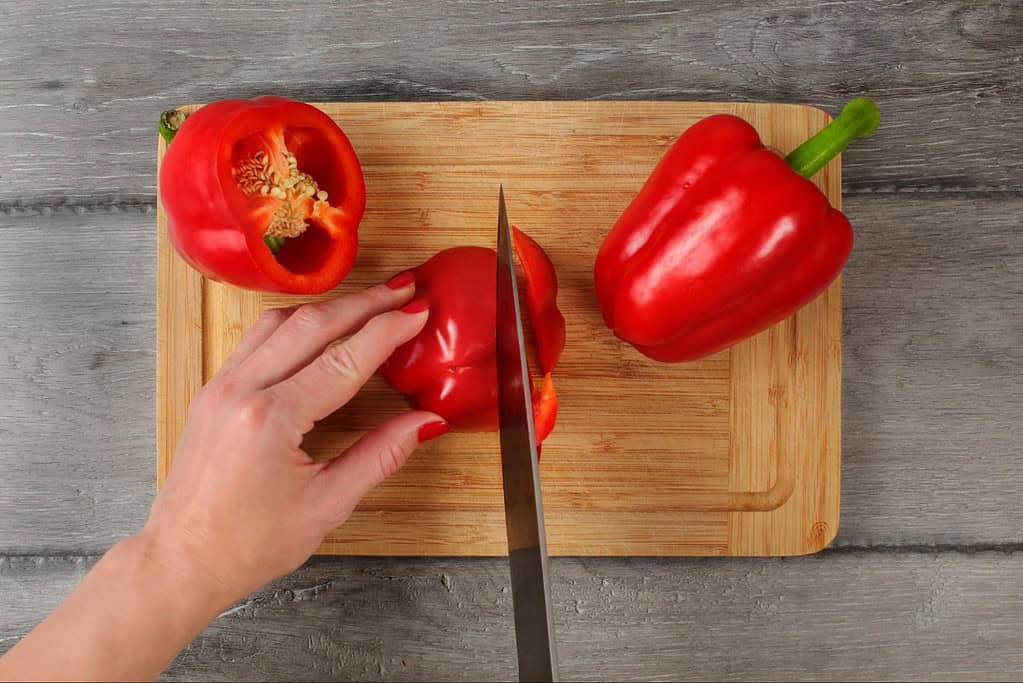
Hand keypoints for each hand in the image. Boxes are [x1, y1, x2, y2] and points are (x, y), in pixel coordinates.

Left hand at [142, 275, 446, 604]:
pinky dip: (295, 323)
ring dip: (330, 307)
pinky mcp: (212, 391)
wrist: (181, 562)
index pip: (344, 359)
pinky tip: (319, 324)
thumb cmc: (249, 544)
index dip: (388, 331)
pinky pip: (257, 339)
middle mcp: (241, 391)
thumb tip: (427, 422)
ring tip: (369, 300)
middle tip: (404, 288)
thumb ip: (380, 455)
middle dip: (365, 303)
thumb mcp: (327, 504)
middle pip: (313, 326)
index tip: (419, 312)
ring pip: (280, 322)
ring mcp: (221, 386)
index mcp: (271, 419)